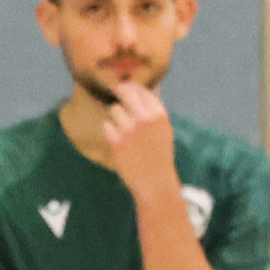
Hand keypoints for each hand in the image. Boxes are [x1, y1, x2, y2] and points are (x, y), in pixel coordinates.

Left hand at [98, 80, 181, 200]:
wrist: (154, 181)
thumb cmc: (159, 154)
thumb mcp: (164, 129)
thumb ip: (152, 110)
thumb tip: (135, 89)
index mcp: (159, 115)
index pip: (141, 90)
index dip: (132, 88)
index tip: (127, 89)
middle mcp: (144, 119)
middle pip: (125, 91)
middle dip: (119, 92)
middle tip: (116, 93)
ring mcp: (129, 129)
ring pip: (114, 109)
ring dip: (116, 117)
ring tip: (124, 130)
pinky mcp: (115, 140)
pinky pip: (106, 125)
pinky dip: (110, 131)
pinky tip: (118, 140)